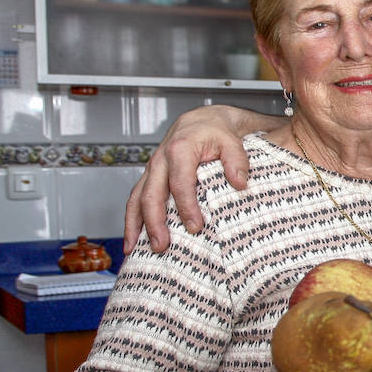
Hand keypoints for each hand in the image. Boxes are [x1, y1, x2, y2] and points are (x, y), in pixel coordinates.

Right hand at [124, 105, 267, 252]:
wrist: (202, 121)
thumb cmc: (217, 132)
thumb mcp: (232, 140)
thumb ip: (237, 160)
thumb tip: (240, 182)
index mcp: (180, 149)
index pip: (180, 182)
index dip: (186, 206)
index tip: (196, 226)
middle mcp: (160, 160)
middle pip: (152, 194)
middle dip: (154, 222)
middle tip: (162, 246)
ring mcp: (152, 169)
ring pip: (136, 198)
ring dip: (135, 225)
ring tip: (135, 250)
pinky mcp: (150, 177)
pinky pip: (135, 199)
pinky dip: (131, 220)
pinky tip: (132, 241)